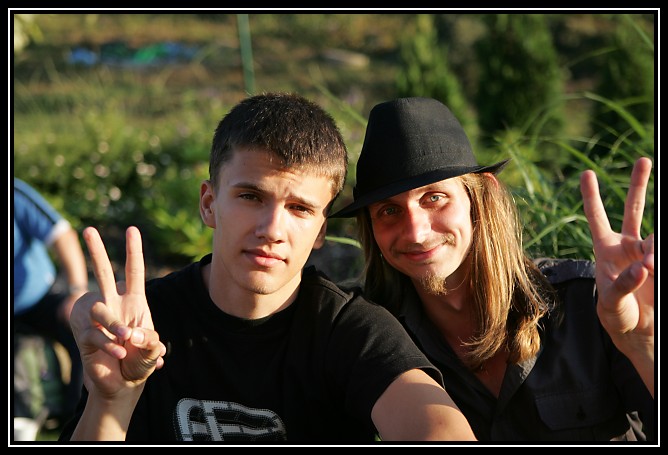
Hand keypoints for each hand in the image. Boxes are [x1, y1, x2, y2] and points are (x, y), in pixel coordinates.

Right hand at [70, 226, 165, 400]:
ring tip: (126, 342)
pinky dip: (109, 344)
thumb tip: (132, 334)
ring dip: (115, 326)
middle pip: (103, 273)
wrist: (122, 383)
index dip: (134, 252)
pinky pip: (94, 333)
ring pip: (100, 309)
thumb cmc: (140, 360)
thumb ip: (149, 340)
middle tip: (88, 230)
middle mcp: (114, 305)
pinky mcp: (86, 335)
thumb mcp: (153, 349)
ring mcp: (98, 319)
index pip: (134, 272)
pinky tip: (119, 353)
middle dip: (96, 251)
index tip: (132, 229)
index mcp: (135, 302)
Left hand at [580, 157, 653, 394]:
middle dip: (638, 184)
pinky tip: (650, 265)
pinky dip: (656, 256)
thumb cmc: (617, 315)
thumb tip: (642, 266)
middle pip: (633, 208)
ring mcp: (647, 252)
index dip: (591, 196)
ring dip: (653, 245)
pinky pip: (659, 250)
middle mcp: (627, 246)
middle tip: (643, 161)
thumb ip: (624, 284)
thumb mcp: (612, 302)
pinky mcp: (658, 263)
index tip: (586, 173)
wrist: (639, 332)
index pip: (596, 217)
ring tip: (648, 265)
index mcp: (605, 250)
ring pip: (654, 232)